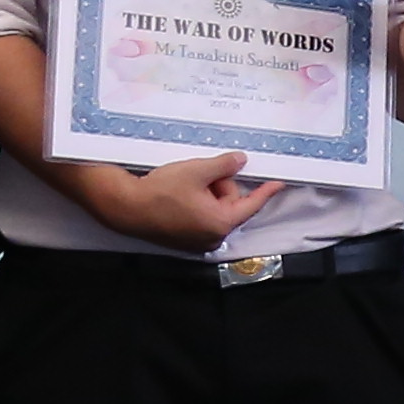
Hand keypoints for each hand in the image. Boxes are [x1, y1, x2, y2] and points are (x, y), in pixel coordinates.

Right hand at [76, 148, 271, 250]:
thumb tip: (241, 161)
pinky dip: (196, 203)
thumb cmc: (159, 191)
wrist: (124, 206)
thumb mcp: (197, 171)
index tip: (279, 184)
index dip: (266, 191)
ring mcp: (197, 241)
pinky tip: (178, 195)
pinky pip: (200, 217)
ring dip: (205, 193)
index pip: (251, 204)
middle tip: (199, 175)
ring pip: (214, 208)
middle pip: (229, 203)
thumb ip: (224, 166)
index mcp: (221, 223)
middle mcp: (212, 237)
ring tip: (184, 185)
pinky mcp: (184, 240)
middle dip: (218, 185)